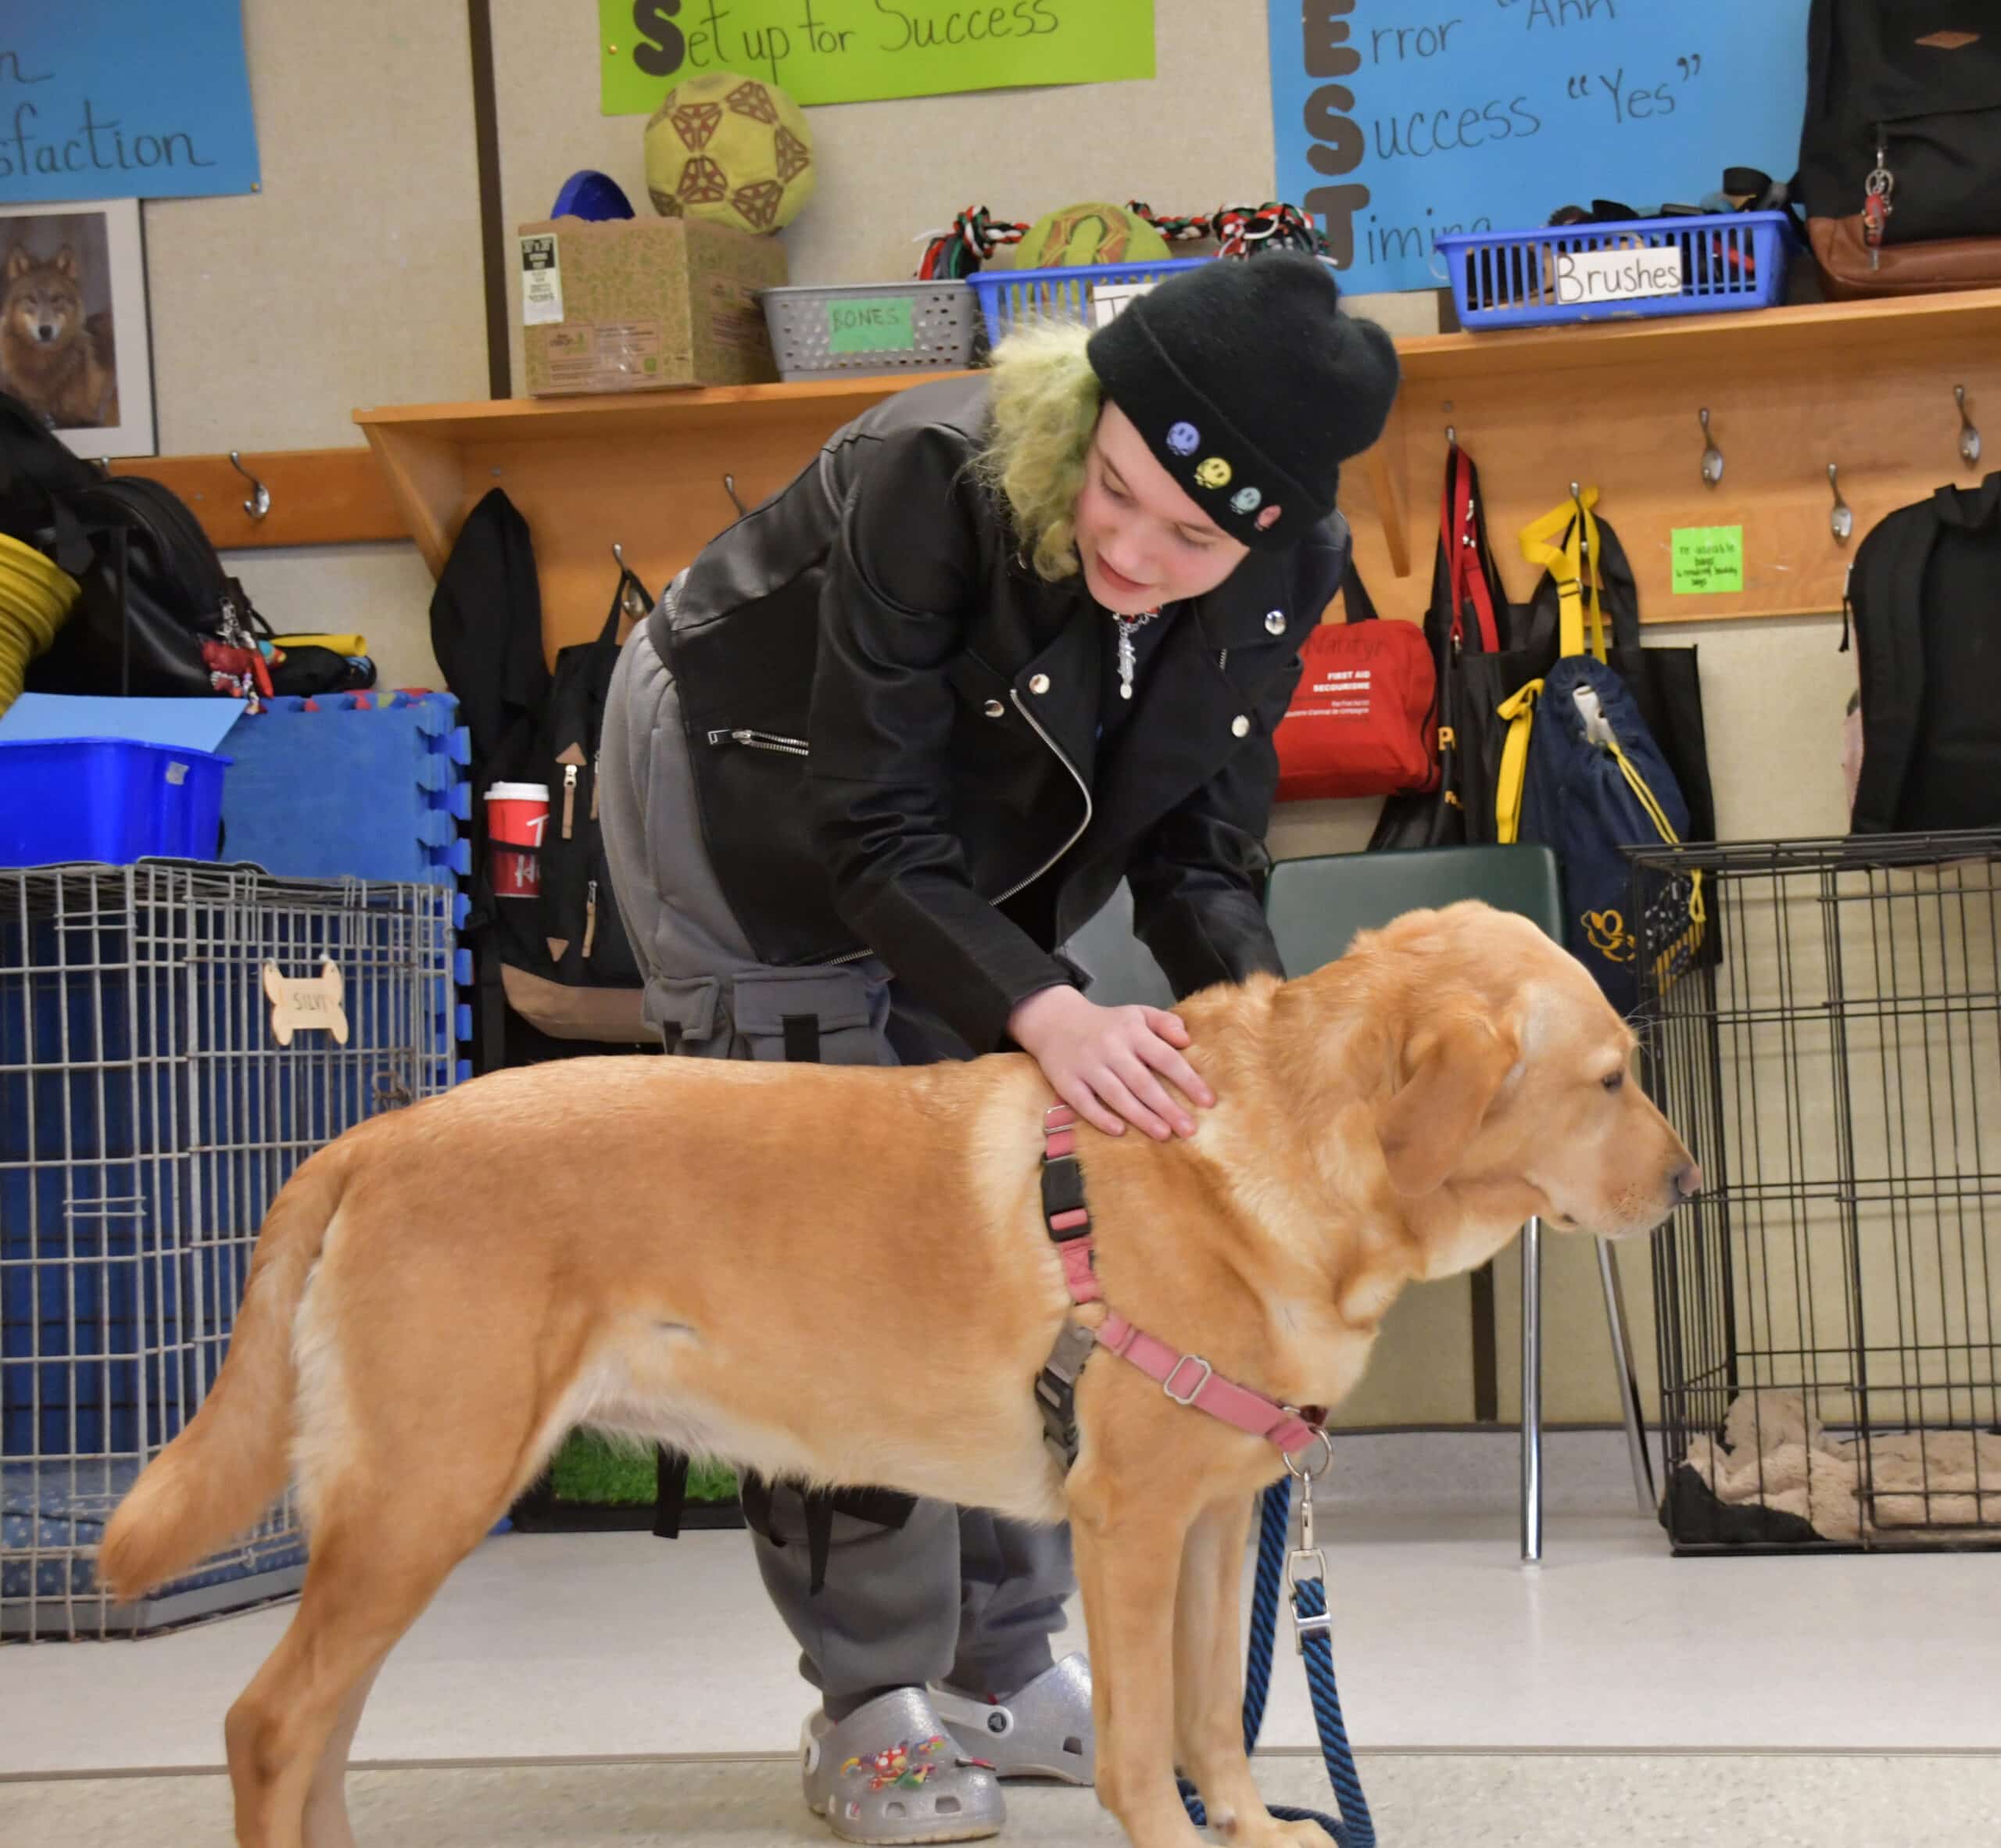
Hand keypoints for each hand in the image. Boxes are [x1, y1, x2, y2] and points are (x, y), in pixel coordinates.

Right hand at [1007, 985, 1215, 1140]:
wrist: (1055, 1021)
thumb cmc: (1107, 1024)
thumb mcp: (1137, 1013)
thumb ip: (1165, 1022)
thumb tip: (1186, 1041)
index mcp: (1133, 1032)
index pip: (1165, 1057)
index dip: (1188, 1080)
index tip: (1208, 1102)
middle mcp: (1111, 1049)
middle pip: (1143, 1081)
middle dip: (1167, 1107)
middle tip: (1189, 1129)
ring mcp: (1088, 1066)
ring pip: (1116, 1094)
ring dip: (1140, 1116)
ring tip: (1163, 1134)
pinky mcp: (1067, 1081)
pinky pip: (1084, 1103)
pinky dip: (1100, 1117)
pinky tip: (1119, 1131)